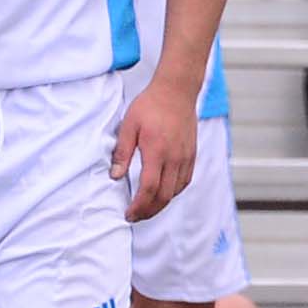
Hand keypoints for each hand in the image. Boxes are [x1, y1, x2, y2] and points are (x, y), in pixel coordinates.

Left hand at [114, 75, 200, 220]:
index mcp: (157, 151)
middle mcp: (175, 157)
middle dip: (148, 211)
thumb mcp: (129, 125)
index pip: (149, 188)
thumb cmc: (150, 105)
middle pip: (164, 196)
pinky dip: (174, 193)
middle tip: (135, 217)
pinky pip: (185, 181)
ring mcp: (186, 157)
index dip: (138, 206)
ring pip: (176, 191)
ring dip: (161, 204)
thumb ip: (122, 152)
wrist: (177, 91)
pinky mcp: (192, 154)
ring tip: (146, 209)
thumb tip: (115, 177)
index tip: (128, 214)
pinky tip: (163, 194)